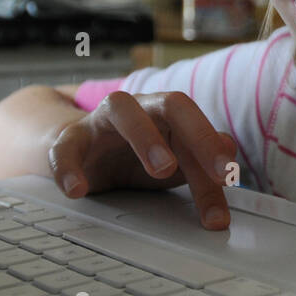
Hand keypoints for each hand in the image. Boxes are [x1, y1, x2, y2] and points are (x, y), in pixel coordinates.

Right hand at [47, 91, 237, 229]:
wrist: (80, 156)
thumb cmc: (133, 156)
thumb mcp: (172, 162)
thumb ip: (201, 160)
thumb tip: (230, 150)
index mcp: (168, 114)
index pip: (197, 124)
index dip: (214, 148)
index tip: (230, 177)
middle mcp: (139, 108)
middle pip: (171, 104)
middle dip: (196, 135)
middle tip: (215, 173)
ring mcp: (102, 121)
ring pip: (122, 110)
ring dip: (146, 137)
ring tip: (163, 170)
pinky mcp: (69, 140)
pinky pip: (66, 149)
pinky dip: (69, 169)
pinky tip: (78, 190)